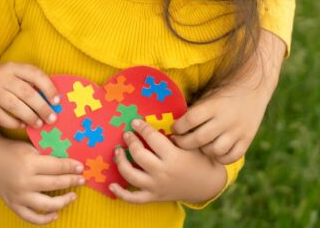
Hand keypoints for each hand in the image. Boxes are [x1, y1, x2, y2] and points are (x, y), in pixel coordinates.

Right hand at [0, 62, 60, 128]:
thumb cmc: (3, 82)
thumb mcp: (15, 75)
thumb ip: (31, 83)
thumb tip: (54, 100)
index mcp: (13, 67)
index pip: (34, 74)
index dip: (48, 87)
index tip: (57, 101)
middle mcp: (2, 77)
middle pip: (26, 92)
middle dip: (42, 107)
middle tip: (52, 118)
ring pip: (14, 105)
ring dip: (30, 116)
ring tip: (39, 124)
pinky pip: (1, 117)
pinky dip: (14, 123)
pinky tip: (22, 126)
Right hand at [0, 141, 85, 224]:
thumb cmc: (13, 151)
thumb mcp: (30, 148)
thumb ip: (47, 157)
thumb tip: (70, 164)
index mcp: (29, 163)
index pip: (57, 167)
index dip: (71, 167)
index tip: (81, 167)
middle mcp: (25, 181)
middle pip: (56, 184)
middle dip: (72, 181)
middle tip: (82, 180)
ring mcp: (19, 196)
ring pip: (47, 204)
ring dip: (64, 201)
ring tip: (73, 196)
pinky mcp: (13, 205)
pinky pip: (31, 217)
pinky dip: (45, 219)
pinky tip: (56, 214)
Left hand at [109, 119, 226, 204]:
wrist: (207, 185)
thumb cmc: (199, 160)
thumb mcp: (191, 144)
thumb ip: (175, 135)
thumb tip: (154, 126)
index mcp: (173, 157)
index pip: (152, 138)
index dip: (141, 128)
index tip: (135, 122)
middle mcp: (162, 172)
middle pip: (138, 155)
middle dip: (130, 141)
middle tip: (126, 134)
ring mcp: (156, 186)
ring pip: (131, 175)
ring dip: (121, 162)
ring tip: (117, 151)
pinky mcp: (154, 197)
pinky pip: (133, 198)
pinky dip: (121, 193)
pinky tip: (112, 185)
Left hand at [171, 31, 285, 162]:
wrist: (254, 87)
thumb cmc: (224, 91)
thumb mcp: (209, 95)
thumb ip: (195, 110)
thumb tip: (172, 123)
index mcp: (213, 105)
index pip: (190, 120)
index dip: (178, 127)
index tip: (173, 129)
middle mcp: (225, 119)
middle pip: (198, 138)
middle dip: (183, 143)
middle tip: (177, 141)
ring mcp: (237, 131)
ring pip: (214, 150)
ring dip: (202, 150)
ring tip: (197, 146)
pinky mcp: (247, 140)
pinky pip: (230, 157)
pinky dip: (220, 157)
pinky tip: (214, 151)